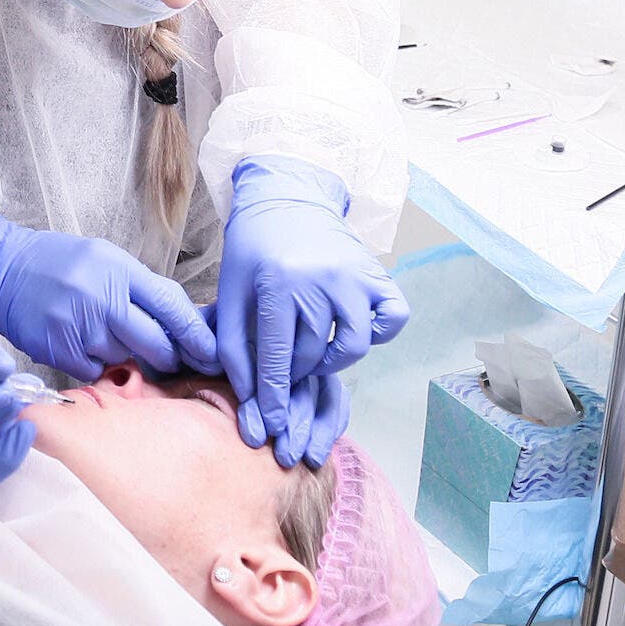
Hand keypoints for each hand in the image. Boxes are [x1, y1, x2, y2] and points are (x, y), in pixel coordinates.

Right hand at [0, 215, 216, 382]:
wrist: (4, 271)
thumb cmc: (61, 264)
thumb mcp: (107, 260)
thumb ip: (143, 289)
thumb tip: (188, 322)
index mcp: (118, 269)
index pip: (171, 306)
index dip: (196, 335)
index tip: (212, 353)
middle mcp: (101, 297)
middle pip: (156, 342)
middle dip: (168, 355)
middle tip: (168, 357)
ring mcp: (79, 326)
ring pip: (126, 358)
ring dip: (128, 356)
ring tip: (109, 338)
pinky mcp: (60, 350)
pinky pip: (96, 370)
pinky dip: (97, 364)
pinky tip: (86, 345)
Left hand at [215, 155, 406, 467]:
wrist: (286, 198)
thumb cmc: (253, 250)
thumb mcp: (231, 292)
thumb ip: (234, 345)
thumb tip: (248, 400)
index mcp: (278, 283)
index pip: (278, 358)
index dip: (273, 398)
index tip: (271, 427)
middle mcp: (321, 281)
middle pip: (312, 356)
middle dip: (296, 378)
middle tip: (285, 377)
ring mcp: (354, 277)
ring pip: (354, 347)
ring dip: (332, 361)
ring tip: (312, 354)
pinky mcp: (377, 274)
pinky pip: (393, 319)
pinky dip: (378, 333)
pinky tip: (349, 330)